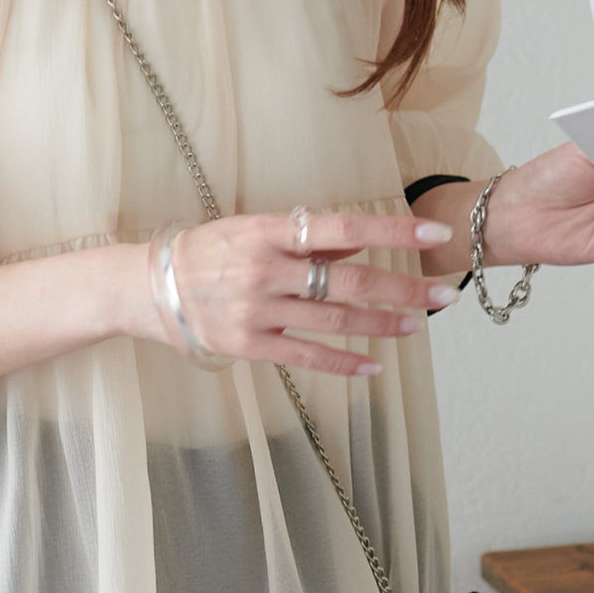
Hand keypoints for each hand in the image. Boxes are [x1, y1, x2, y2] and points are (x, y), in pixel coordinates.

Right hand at [156, 209, 464, 377]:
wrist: (150, 287)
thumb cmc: (208, 252)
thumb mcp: (252, 229)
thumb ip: (305, 238)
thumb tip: (358, 242)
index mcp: (267, 231)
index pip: (342, 227)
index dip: (392, 230)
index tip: (435, 233)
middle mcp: (264, 270)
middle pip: (348, 280)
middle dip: (403, 287)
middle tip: (443, 293)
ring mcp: (256, 311)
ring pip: (334, 319)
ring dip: (382, 323)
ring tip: (416, 324)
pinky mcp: (248, 345)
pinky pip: (306, 356)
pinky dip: (343, 362)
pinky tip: (373, 365)